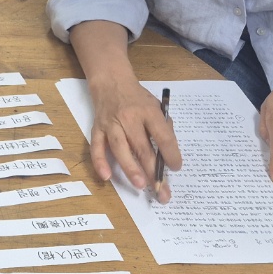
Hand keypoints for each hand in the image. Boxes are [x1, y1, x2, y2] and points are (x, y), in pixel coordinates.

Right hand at [87, 76, 181, 202]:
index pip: (162, 136)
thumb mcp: (156, 106)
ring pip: (120, 148)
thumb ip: (163, 127)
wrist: (111, 81)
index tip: (176, 168)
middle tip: (162, 192)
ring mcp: (111, 124)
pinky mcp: (97, 128)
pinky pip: (97, 147)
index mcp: (148, 111)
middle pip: (142, 147)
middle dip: (153, 171)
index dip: (171, 154)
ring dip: (130, 168)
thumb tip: (168, 154)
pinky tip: (106, 176)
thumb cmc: (137, 98)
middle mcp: (129, 117)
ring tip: (141, 185)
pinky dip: (100, 162)